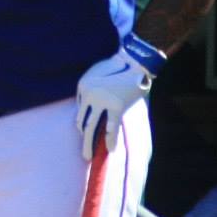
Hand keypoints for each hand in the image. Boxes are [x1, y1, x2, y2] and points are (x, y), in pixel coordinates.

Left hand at [73, 38, 160, 159]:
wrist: (136, 60)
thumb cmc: (119, 67)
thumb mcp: (98, 73)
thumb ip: (92, 90)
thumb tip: (89, 110)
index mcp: (82, 86)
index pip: (81, 110)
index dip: (85, 123)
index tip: (89, 134)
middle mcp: (88, 94)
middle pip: (82, 122)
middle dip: (83, 139)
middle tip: (85, 154)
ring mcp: (101, 100)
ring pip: (91, 128)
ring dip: (89, 144)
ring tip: (88, 156)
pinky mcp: (116, 106)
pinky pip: (111, 127)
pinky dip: (111, 140)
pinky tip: (110, 150)